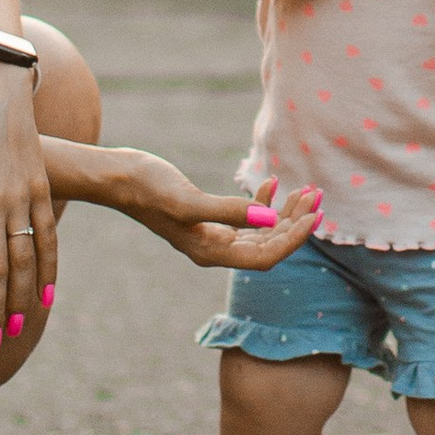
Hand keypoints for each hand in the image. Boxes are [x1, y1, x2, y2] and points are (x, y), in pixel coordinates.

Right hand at [55, 143, 324, 272]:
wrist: (118, 178)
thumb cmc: (148, 189)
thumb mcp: (188, 201)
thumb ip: (228, 211)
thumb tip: (268, 218)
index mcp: (211, 252)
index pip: (266, 256)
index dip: (294, 239)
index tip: (315, 215)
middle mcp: (214, 249)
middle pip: (268, 246)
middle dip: (295, 223)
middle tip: (317, 196)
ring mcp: (211, 235)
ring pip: (260, 232)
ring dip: (284, 213)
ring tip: (305, 190)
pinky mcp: (207, 219)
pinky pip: (245, 219)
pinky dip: (262, 203)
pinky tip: (270, 184)